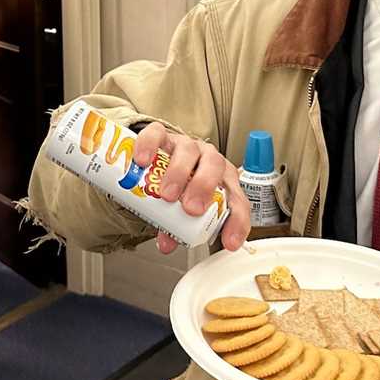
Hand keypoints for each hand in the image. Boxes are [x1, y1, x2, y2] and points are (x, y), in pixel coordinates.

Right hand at [131, 122, 250, 254]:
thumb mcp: (183, 210)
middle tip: (191, 209)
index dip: (237, 220)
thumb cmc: (181, 185)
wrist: (162, 157)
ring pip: (188, 150)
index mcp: (221, 180)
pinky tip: (143, 162)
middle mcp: (208, 159)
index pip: (236, 198)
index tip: (229, 241)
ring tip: (166, 195)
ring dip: (179, 172)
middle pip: (215, 166)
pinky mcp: (162, 135)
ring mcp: (185, 145)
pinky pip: (157, 135)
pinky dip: (150, 147)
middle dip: (204, 187)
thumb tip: (167, 244)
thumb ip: (177, 227)